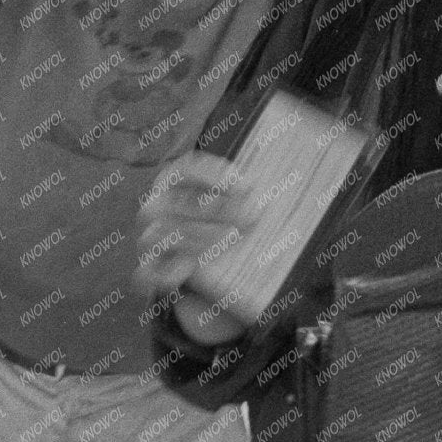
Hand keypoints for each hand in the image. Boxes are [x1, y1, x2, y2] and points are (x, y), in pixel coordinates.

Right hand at [136, 150, 254, 342]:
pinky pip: (147, 272)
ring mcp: (148, 240)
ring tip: (232, 240)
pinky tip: (187, 270)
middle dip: (215, 208)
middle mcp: (155, 208)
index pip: (185, 169)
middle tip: (252, 217)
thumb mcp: (237, 207)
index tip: (246, 184)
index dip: (212, 173)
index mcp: (173, 184)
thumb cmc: (226, 228)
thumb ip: (251, 194)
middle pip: (176, 202)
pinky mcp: (149, 272)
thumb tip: (294, 177)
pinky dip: (165, 272)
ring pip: (161, 233)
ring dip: (199, 235)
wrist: (210, 273)